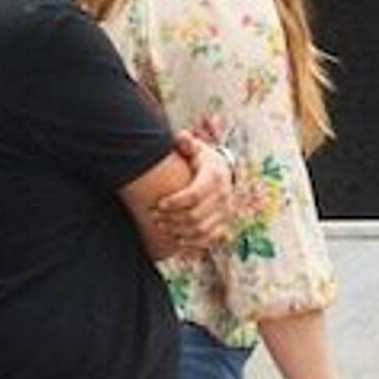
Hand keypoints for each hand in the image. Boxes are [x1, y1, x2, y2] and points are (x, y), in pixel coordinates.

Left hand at [149, 137, 236, 255]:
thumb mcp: (196, 148)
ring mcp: (224, 212)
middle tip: (154, 216)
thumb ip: (186, 143)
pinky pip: (208, 239)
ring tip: (161, 226)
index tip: (158, 204)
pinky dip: (192, 242)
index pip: (194, 195)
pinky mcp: (224, 224)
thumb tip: (180, 136)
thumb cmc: (202, 159)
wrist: (224, 171)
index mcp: (214, 176)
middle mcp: (223, 196)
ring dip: (178, 231)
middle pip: (195, 215)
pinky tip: (176, 239)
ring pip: (200, 230)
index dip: (175, 202)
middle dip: (172, 218)